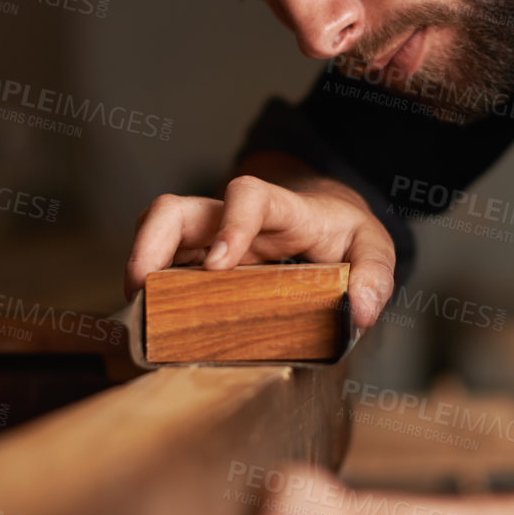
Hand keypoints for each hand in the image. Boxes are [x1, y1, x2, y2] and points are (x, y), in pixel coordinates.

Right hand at [125, 174, 395, 328]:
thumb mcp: (374, 248)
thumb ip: (375, 276)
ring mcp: (210, 237)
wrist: (326, 219)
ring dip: (138, 265)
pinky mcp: (197, 257)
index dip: (230, 224)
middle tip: (143, 290)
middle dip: (150, 244)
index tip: (217, 264)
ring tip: (138, 312)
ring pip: (157, 231)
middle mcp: (235, 219)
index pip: (249, 196)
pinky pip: (161, 261)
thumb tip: (361, 313)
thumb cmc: (344, 234)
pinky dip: (148, 286)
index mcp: (282, 212)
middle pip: (176, 210)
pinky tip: (151, 319)